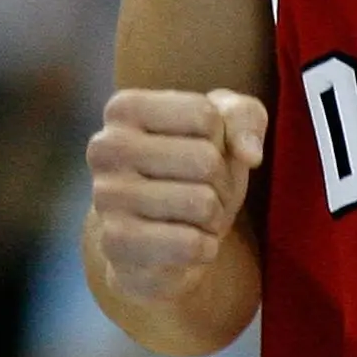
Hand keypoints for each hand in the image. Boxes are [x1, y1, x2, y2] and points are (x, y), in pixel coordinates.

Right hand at [87, 88, 266, 303]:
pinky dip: (204, 247)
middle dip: (222, 183)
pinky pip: (191, 244)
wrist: (159, 243)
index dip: (222, 140)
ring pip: (201, 203)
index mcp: (125, 108)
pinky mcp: (115, 243)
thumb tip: (250, 154)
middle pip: (205, 159)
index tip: (203, 152)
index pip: (205, 115)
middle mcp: (105, 147)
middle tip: (204, 192)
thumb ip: (245, 116)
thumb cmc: (193, 173)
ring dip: (214, 217)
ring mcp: (105, 196)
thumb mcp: (226, 129)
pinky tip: (184, 245)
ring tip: (192, 218)